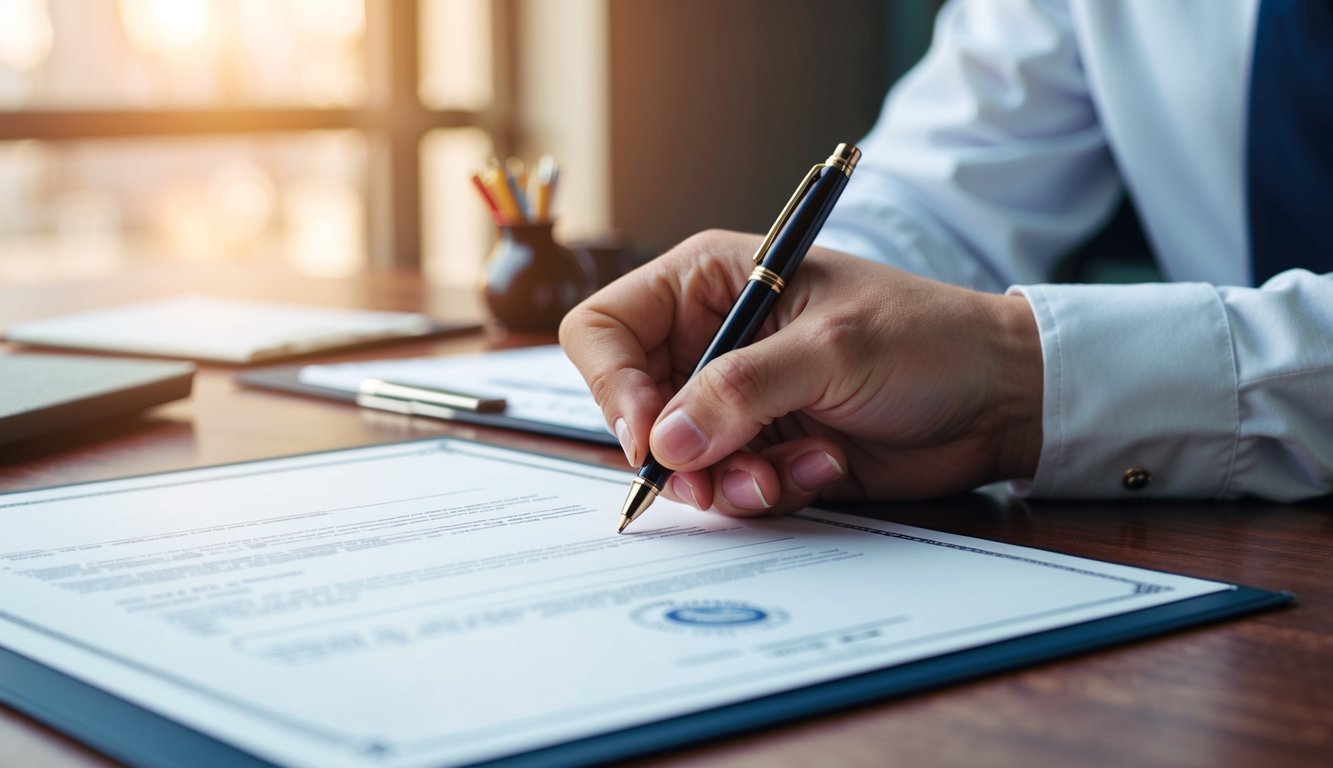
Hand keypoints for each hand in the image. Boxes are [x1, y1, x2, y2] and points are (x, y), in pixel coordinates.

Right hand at [559, 229, 1042, 516]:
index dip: (613, 384)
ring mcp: (736, 400)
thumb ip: (741, 393)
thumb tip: (663, 443)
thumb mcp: (831, 351)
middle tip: (712, 482)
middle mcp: (711, 340)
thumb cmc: (925, 339)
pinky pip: (728, 487)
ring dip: (726, 481)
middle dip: (674, 452)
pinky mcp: (764, 448)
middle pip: (633, 406)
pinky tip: (823, 466)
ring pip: (680, 460)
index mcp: (709, 283)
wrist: (998, 398)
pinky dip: (767, 490)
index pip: (609, 329)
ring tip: (784, 475)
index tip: (648, 436)